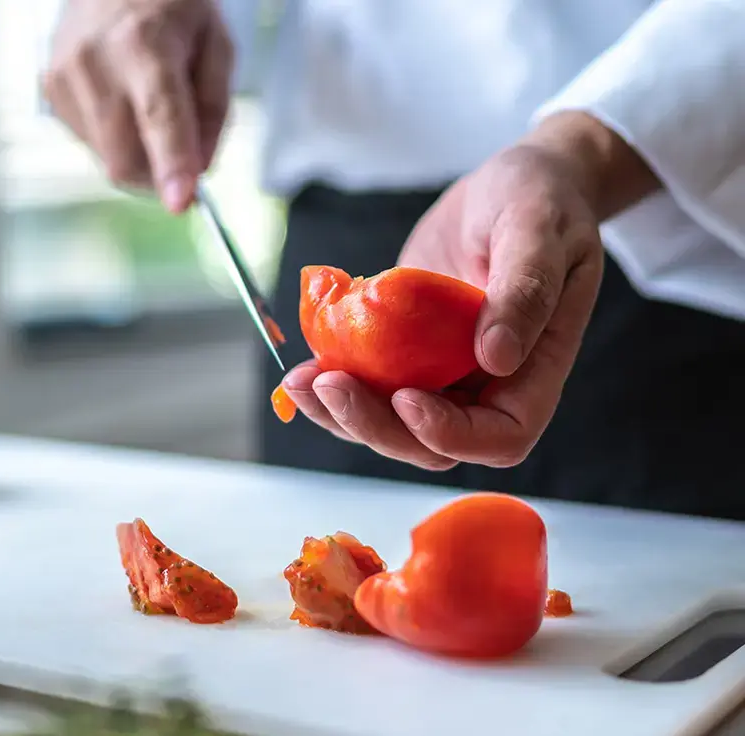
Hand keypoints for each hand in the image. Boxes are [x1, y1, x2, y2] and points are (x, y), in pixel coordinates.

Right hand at [44, 0, 233, 212]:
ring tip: (152, 110)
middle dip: (161, 177)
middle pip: (127, 158)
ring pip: (110, 161)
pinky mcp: (51, 90)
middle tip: (185, 158)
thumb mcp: (218, 50)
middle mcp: (96, 61)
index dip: (171, 164)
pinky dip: (120, 142)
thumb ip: (213, 113)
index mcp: (145, 44)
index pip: (160, 117)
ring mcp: (65, 76)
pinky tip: (127, 104)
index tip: (181, 202)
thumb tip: (199, 171)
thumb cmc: (175, 11)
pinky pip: (94, 146)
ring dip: (142, 159)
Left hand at [279, 117, 612, 469]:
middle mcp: (486, 384)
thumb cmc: (541, 200)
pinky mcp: (406, 352)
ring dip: (342, 414)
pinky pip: (371, 386)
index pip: (501, 436)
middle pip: (431, 443)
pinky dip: (334, 384)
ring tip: (299, 380)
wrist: (508, 188)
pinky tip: (304, 363)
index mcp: (533, 370)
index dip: (451, 433)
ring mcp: (443, 372)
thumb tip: (497, 357)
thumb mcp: (540, 230)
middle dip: (377, 426)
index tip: (407, 397)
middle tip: (329, 385)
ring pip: (391, 423)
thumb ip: (525, 290)